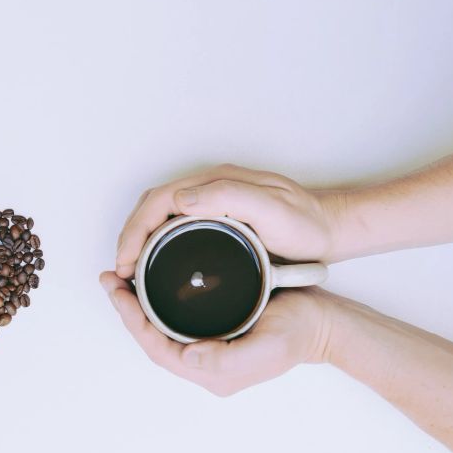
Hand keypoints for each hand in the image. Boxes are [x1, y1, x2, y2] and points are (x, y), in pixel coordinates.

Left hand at [99, 272, 333, 394]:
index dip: (133, 321)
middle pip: (152, 337)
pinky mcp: (214, 328)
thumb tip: (189, 356)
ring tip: (120, 279)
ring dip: (137, 304)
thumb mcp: (268, 348)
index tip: (118, 293)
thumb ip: (227, 359)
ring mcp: (208, 346)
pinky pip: (174, 318)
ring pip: (160, 327)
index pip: (157, 348)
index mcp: (211, 372)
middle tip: (110, 280)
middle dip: (127, 310)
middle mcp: (204, 362)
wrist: (324, 323)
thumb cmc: (299, 334)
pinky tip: (148, 282)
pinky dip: (155, 300)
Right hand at [115, 164, 341, 277]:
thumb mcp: (272, 209)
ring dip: (139, 239)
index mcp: (216, 183)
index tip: (126, 260)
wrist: (332, 230)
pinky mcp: (217, 218)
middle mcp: (210, 188)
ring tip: (130, 269)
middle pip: (152, 207)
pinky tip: (154, 263)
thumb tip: (179, 199)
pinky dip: (155, 243)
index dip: (136, 230)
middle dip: (129, 236)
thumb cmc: (307, 224)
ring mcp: (212, 202)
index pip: (159, 201)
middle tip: (120, 269)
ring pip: (160, 216)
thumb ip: (228, 197)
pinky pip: (174, 226)